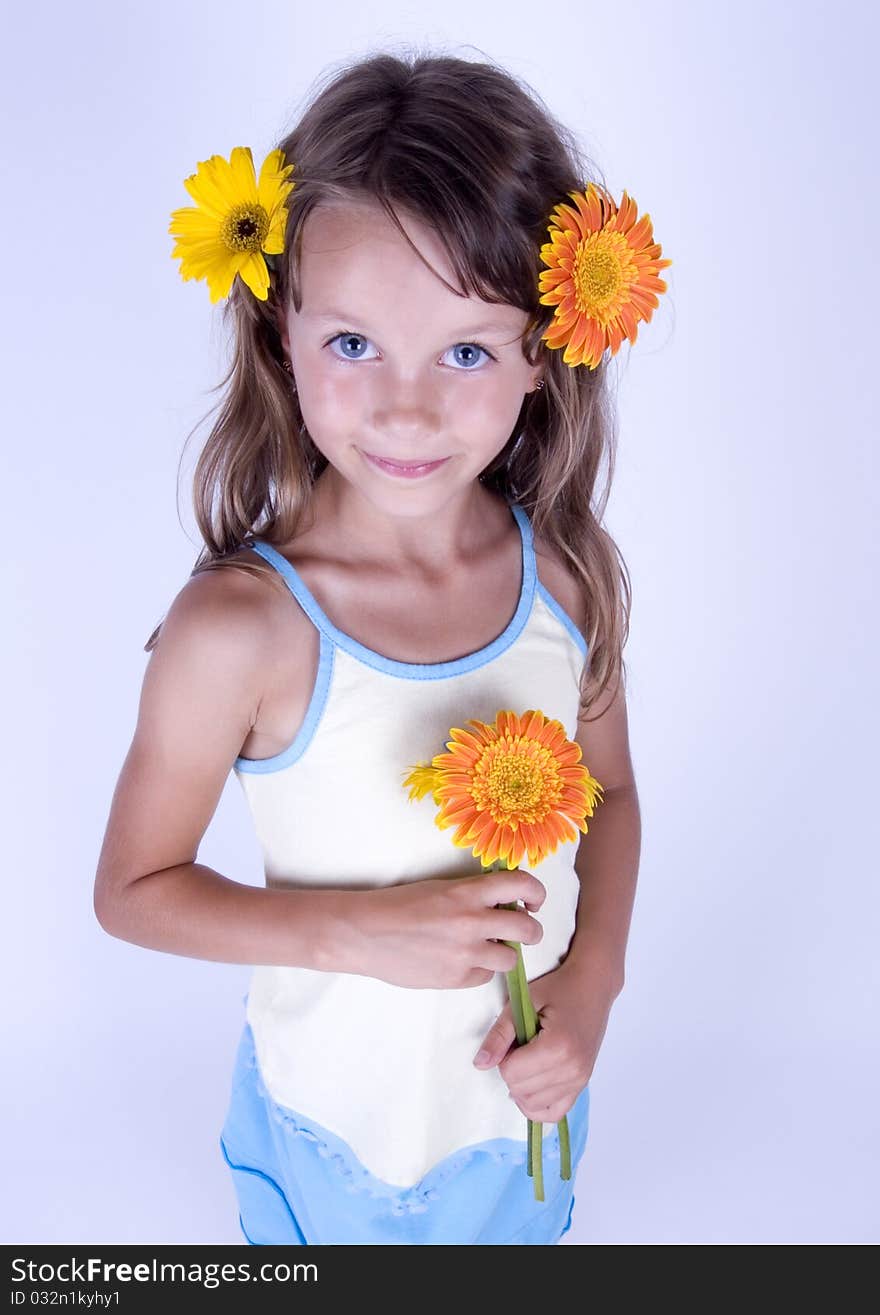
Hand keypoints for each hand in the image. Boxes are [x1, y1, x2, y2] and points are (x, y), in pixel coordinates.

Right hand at [346, 868, 546, 989]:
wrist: (365, 933)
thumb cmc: (398, 906)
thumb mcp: (441, 889)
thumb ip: (474, 896)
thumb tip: (504, 905)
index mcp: (467, 891)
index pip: (522, 885)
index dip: (536, 893)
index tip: (533, 901)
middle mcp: (472, 921)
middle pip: (528, 929)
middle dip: (530, 931)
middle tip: (521, 930)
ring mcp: (465, 953)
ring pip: (511, 958)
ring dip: (504, 952)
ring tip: (485, 947)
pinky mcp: (456, 978)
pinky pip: (485, 976)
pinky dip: (479, 970)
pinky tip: (460, 961)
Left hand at [472, 955, 616, 1122]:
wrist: (593, 986)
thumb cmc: (559, 988)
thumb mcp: (524, 1002)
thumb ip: (500, 1033)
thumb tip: (480, 1064)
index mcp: (557, 1047)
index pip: (511, 1072)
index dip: (504, 1055)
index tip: (514, 1036)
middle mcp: (572, 1070)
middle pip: (520, 1090)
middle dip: (511, 1069)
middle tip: (521, 1045)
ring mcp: (580, 1080)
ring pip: (533, 1104)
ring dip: (522, 1086)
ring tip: (529, 1059)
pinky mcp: (582, 1085)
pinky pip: (554, 1113)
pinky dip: (537, 1105)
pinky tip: (532, 1085)